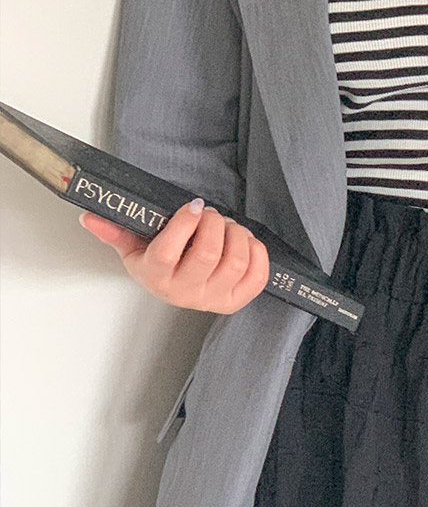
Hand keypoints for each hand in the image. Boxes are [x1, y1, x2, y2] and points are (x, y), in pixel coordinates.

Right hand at [78, 197, 271, 314]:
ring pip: (236, 261)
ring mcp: (213, 299)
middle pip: (208, 254)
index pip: (168, 252)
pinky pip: (258, 274)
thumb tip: (90, 217)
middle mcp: (184, 293)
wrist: (180, 288)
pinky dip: (257, 250)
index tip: (193, 206)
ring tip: (227, 226)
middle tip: (210, 214)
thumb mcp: (135, 247)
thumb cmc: (160, 263)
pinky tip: (244, 241)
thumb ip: (115, 231)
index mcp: (155, 277)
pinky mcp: (238, 300)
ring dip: (237, 233)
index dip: (185, 223)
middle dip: (214, 224)